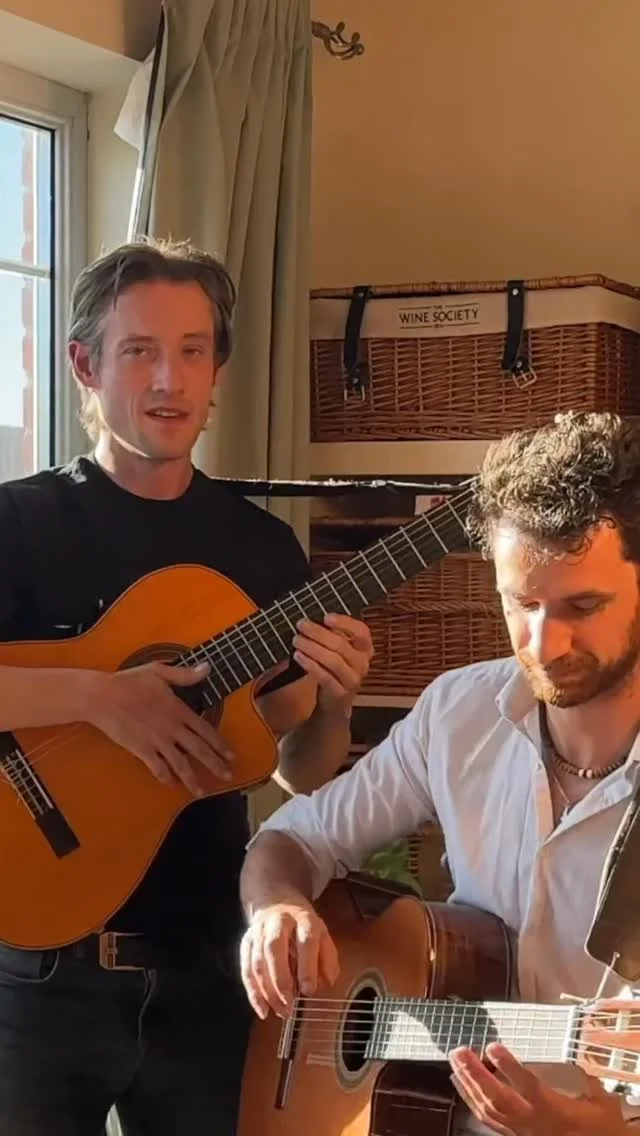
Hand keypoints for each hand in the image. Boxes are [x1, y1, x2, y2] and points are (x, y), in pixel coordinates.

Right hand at [89, 660, 232, 795]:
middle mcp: (172, 729)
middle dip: (215, 764)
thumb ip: (185, 675)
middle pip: (199, 751)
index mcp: (178, 710)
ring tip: (202, 792)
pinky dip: (165, 777)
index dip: (219, 744)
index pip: (205, 730)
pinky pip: (157, 768)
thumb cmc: (129, 681)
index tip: (230, 755)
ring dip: (193, 779)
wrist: (103, 697)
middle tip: (227, 775)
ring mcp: (157, 741)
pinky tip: (171, 784)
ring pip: (181, 764)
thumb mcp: (159, 672)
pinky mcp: (142, 750)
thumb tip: (206, 668)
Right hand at [240, 895, 338, 1019]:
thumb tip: (328, 982)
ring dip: (267, 991)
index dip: (307, 967)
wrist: (276, 899)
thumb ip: (328, 957)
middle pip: (274, 948)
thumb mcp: (322, 933)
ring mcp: (259, 931)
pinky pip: (246, 968)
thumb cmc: (302, 924)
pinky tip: (262, 1009)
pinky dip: (252, 992)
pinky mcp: (246, 941)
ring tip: (279, 1012)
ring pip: (257, 961)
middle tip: (289, 1005)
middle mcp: (278, 922)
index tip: (309, 991)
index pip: (305, 941)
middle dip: (281, 980)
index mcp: (303, 919)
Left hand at [292, 613, 372, 710]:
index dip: (345, 623)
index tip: (326, 617)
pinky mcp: (340, 693)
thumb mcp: (339, 652)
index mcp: (365, 649)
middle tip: (301, 625)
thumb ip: (333, 636)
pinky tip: (299, 656)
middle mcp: (362, 663)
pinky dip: (310, 665)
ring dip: (312, 648)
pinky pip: (325, 676)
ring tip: (297, 640)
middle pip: (341, 645)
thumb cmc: (335, 670)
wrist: (335, 702)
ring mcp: (353, 679)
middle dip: (318, 633)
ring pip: (333, 660)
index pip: (362, 632)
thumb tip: (314, 622)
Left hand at [449, 1043, 627, 1134]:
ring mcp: (520, 1130)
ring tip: (455, 1062)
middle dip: (475, 1074)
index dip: (508, 1066)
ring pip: (488, 1110)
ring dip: (468, 1085)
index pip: (527, 1086)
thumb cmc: (599, 1129)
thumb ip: (588, 1078)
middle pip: (497, 1098)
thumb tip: (579, 1053)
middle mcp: (531, 1121)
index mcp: (553, 1110)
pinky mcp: (515, 1135)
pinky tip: (462, 1087)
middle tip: (459, 1051)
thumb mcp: (601, 1102)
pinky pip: (488, 1120)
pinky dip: (472, 1101)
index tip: (493, 1046)